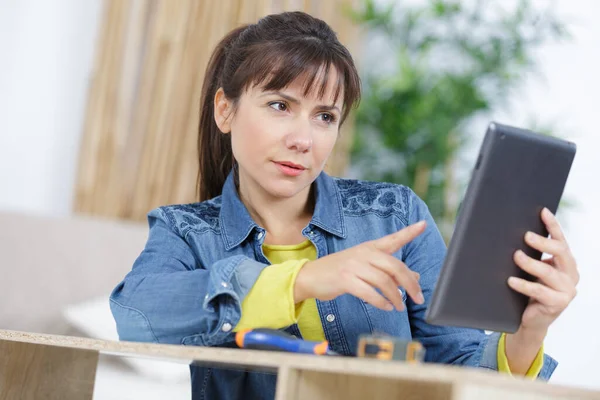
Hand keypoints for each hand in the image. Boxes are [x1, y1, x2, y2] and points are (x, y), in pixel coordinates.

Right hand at [294, 221, 425, 310]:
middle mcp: (363, 254)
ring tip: (400, 306)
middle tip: (418, 297)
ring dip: (396, 296)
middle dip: (410, 284)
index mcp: (369, 248)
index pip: (392, 239)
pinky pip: (369, 292)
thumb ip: (387, 271)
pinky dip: (380, 302)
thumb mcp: (364, 267)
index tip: (423, 224)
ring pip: (384, 281)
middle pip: (395, 266)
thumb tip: (414, 277)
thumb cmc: (339, 272)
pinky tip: (386, 307)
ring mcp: (353, 266)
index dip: (409, 232)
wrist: (310, 276)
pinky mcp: (345, 279)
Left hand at [508, 207, 578, 333]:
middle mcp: (571, 273)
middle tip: (525, 235)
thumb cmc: (529, 289)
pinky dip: (524, 284)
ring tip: (515, 256)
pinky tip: (510, 280)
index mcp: (566, 262)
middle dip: (543, 242)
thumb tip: (511, 233)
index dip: (552, 225)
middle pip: (561, 252)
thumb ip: (529, 254)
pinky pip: (540, 291)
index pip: (560, 240)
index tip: (542, 211)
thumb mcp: (531, 269)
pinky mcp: (559, 303)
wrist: (530, 319)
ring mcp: (567, 289)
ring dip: (530, 263)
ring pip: (548, 272)